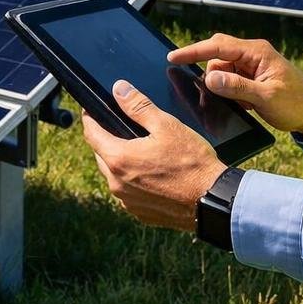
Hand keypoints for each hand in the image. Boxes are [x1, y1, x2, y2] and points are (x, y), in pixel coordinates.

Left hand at [80, 79, 227, 231]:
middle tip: (121, 128)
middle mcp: (116, 183)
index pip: (91, 134)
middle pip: (101, 155)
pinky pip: (128, 192)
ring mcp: (127, 201)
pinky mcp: (140, 214)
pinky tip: (152, 174)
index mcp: (118, 159)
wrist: (213, 200)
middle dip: (107, 140)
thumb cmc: (191, 162)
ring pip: (114, 175)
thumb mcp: (166, 125)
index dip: (89, 119)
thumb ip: (138, 106)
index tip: (91, 110)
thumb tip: (119, 89)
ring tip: (142, 152)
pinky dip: (134, 181)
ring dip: (121, 163)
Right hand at [168, 33, 302, 136]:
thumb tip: (210, 78)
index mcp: (256, 52)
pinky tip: (235, 105)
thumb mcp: (266, 98)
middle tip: (196, 87)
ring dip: (218, 86)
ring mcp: (251, 66)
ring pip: (221, 70)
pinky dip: (226, 92)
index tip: (173, 57)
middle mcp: (252, 55)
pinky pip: (229, 80)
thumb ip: (237, 87)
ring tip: (230, 103)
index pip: (218, 46)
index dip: (193, 51)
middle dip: (206, 71)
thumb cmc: (297, 103)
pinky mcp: (251, 78)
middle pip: (216, 55)